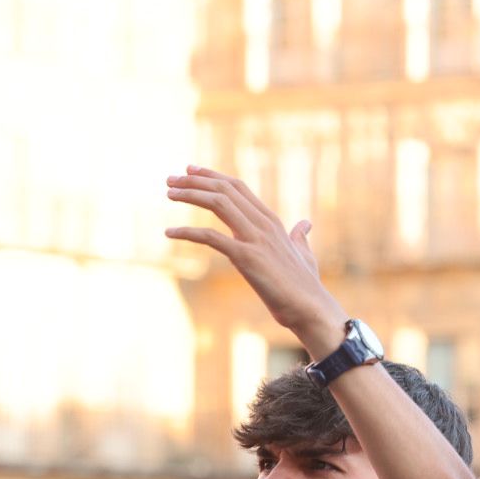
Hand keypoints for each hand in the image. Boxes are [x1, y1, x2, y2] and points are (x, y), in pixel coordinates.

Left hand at [166, 167, 346, 350]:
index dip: (212, 176)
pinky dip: (187, 232)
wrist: (310, 309)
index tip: (190, 170)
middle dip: (194, 180)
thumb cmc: (306, 286)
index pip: (238, 187)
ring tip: (169, 193)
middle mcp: (264, 225)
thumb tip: (305, 224)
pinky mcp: (246, 258)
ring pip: (218, 203)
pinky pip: (210, 237)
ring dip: (190, 194)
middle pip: (225, 190)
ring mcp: (256, 240)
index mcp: (273, 222)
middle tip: (170, 179)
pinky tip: (169, 232)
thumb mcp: (304, 255)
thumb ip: (300, 237)